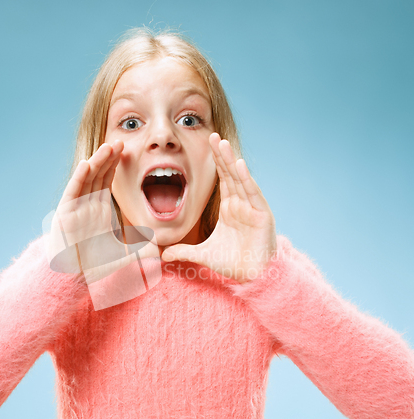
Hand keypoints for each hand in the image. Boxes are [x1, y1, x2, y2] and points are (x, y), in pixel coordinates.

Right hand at [44, 141, 158, 282]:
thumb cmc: (94, 267)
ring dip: (96, 162)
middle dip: (108, 158)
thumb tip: (160, 251)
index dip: (114, 165)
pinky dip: (78, 178)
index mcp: (99, 210)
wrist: (73, 279)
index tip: (125, 150)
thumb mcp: (124, 256)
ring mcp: (76, 209)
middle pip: (98, 175)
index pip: (107, 181)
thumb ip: (141, 252)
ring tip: (108, 146)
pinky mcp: (65, 215)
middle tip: (120, 141)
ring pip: (86, 179)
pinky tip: (85, 164)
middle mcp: (87, 206)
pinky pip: (72, 193)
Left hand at [161, 133, 276, 282]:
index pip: (222, 180)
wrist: (253, 277)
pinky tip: (239, 164)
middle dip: (221, 155)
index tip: (207, 144)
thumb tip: (162, 255)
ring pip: (240, 180)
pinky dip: (246, 179)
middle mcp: (241, 204)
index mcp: (229, 208)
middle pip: (230, 174)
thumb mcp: (203, 255)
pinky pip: (253, 194)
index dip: (215, 162)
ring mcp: (252, 208)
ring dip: (231, 161)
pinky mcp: (262, 215)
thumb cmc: (232, 264)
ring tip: (222, 143)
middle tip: (212, 135)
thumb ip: (184, 251)